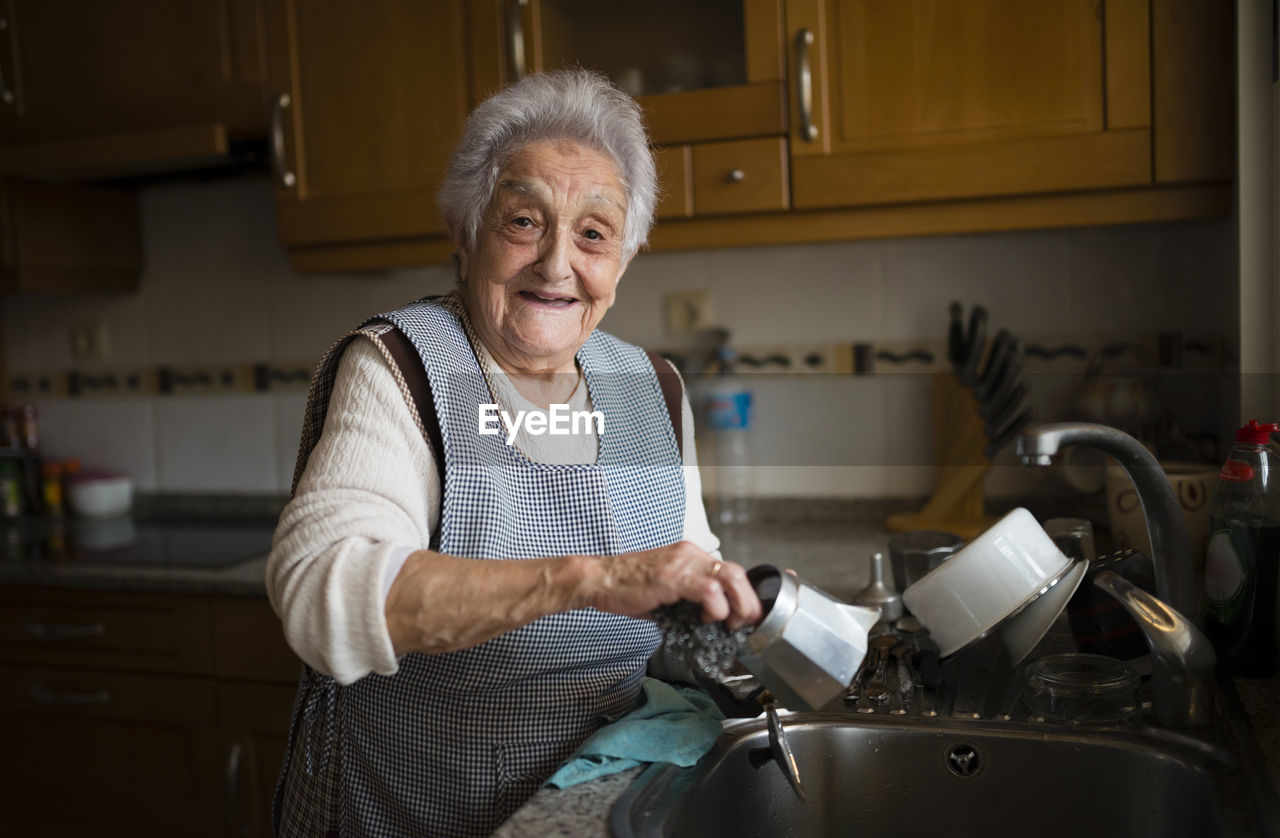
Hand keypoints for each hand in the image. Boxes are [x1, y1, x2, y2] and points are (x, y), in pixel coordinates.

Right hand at [581, 541, 762, 629]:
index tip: (749, 613)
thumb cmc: (626, 587)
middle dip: (749, 601)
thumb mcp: (665, 590)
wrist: (599, 579)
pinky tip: (705, 618)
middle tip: (748, 622)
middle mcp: (689, 554)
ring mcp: (681, 563)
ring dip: (738, 605)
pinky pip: (709, 590)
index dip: (744, 593)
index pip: (729, 570)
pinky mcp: (672, 576)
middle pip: (736, 572)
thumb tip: (707, 620)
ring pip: (728, 578)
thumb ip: (687, 599)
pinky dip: (715, 607)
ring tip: (732, 623)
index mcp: (689, 555)